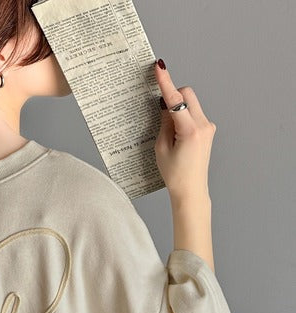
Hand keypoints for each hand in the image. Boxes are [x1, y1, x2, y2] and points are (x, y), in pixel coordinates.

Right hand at [153, 59, 216, 200]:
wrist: (191, 190)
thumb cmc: (175, 174)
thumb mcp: (161, 148)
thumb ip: (164, 123)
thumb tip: (165, 105)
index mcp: (190, 130)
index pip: (176, 100)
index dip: (165, 82)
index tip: (159, 67)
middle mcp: (203, 125)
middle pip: (187, 95)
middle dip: (173, 97)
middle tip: (161, 114)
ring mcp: (208, 127)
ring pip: (191, 103)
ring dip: (178, 109)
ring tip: (170, 134)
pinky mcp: (207, 130)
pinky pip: (194, 113)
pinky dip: (183, 117)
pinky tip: (176, 136)